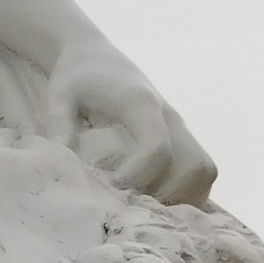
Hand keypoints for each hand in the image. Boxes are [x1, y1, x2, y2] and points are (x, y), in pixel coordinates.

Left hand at [46, 38, 216, 205]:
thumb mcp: (59, 96)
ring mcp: (179, 126)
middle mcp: (169, 116)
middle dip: (169, 195)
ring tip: (147, 209)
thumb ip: (59, 126)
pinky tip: (158, 203)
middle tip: (134, 206)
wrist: (94, 54)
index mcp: (141, 104)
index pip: (157, 148)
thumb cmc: (76, 75)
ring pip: (205, 169)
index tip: (112, 188)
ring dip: (184, 197)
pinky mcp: (180, 134)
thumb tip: (60, 164)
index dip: (138, 176)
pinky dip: (188, 192)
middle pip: (195, 164)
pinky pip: (200, 168)